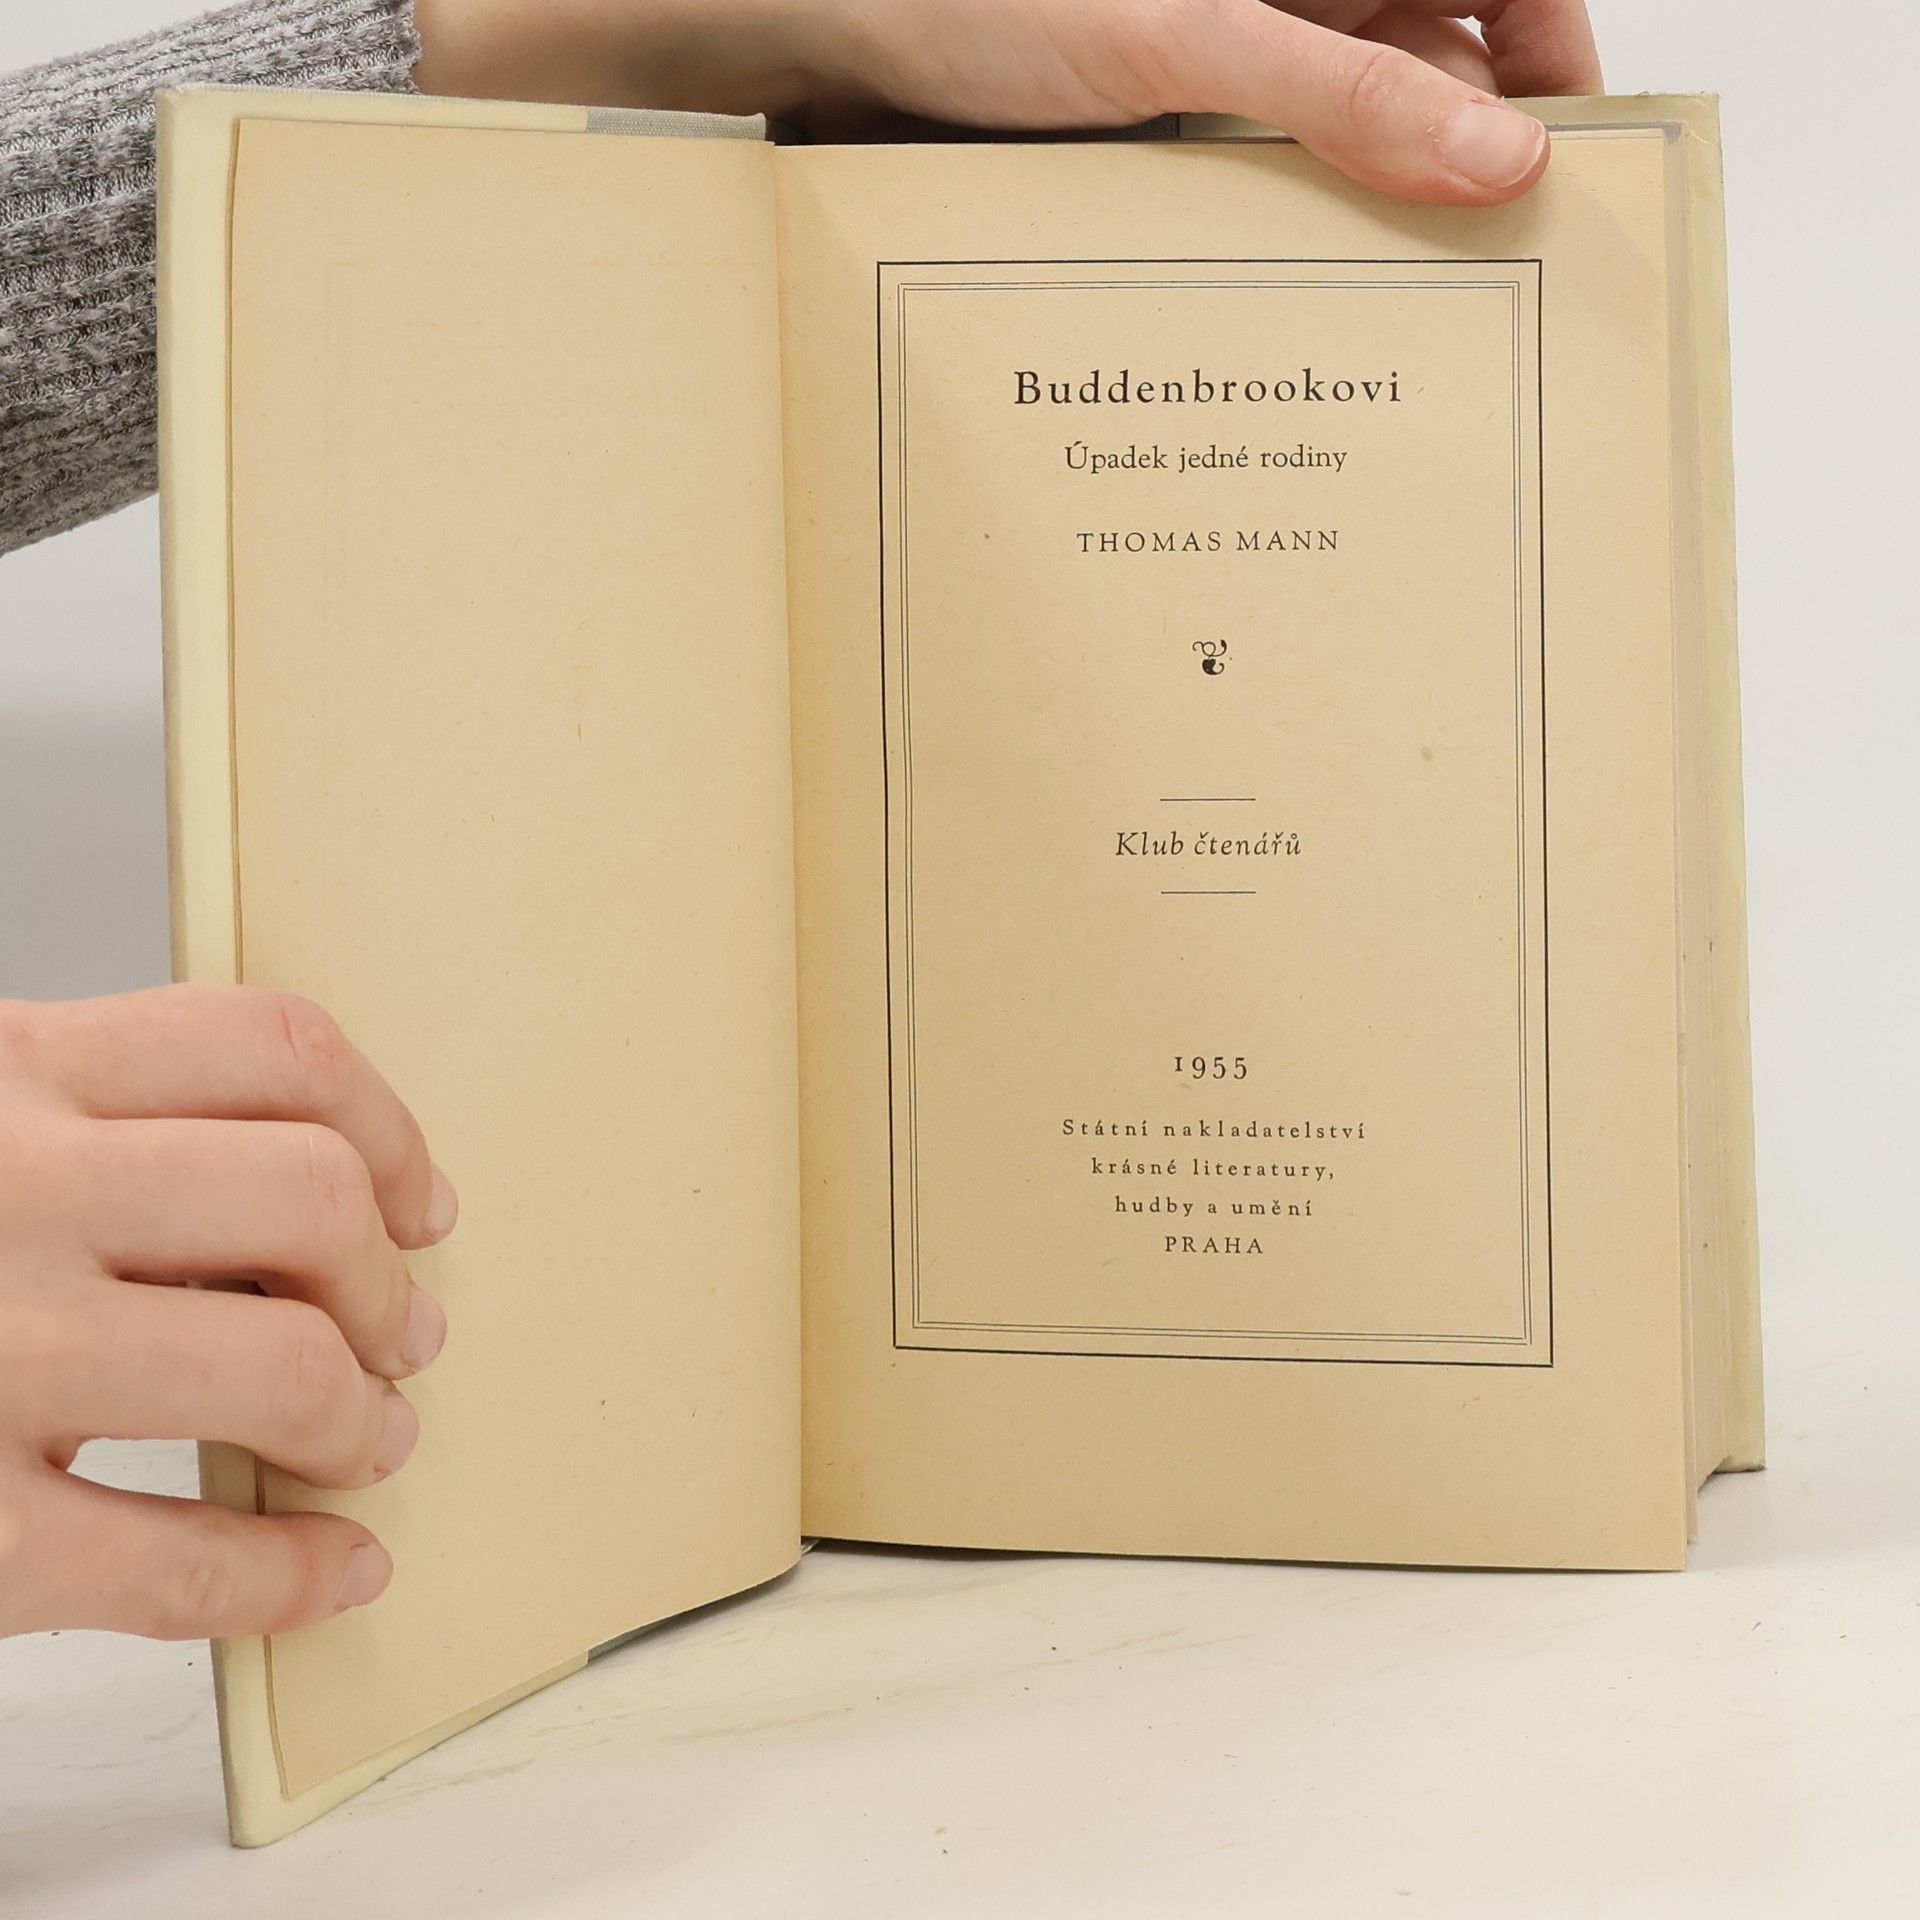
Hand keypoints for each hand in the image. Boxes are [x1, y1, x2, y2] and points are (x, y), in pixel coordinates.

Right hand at [0, 987, 454, 1640]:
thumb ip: (84, 1122)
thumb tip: (300, 1208)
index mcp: (3, 1071)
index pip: (273, 1049)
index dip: (388, 1130)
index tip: (418, 1199)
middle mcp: (2, 1191)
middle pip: (311, 1201)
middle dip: (386, 1282)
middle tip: (403, 1331)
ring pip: (280, 1366)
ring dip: (362, 1414)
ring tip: (369, 1435)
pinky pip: (178, 1562)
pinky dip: (286, 1574)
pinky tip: (332, 1568)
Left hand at [414, 0, 1601, 203]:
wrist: (839, 30)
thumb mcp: (1183, 33)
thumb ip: (1339, 88)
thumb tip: (1496, 158)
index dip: (1557, 80)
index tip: (1572, 188)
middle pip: (1450, 80)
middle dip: (1472, 176)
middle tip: (1492, 300)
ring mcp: (1251, 62)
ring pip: (1364, 145)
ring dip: (1383, 227)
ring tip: (1406, 334)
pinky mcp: (1192, 129)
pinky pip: (1280, 186)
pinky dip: (1300, 243)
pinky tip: (1304, 312)